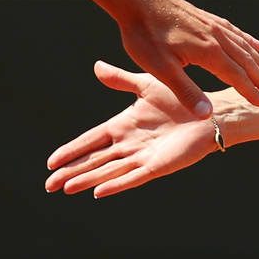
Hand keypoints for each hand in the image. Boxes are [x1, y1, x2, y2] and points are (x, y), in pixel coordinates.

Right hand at [45, 61, 219, 196]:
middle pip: (94, 160)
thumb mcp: (146, 86)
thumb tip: (97, 66)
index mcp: (122, 126)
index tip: (51, 162)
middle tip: (49, 185)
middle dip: (72, 171)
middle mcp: (128, 144)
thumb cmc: (180, 101)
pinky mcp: (157, 166)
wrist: (209, 115)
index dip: (72, 151)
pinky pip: (133, 176)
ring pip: (108, 171)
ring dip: (87, 180)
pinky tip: (98, 192)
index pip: (90, 140)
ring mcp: (141, 156)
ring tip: (66, 188)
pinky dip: (116, 184)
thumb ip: (121, 80)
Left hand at [115, 0, 258, 116]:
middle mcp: (215, 36)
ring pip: (243, 46)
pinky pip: (233, 31)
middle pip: (246, 61)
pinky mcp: (204, 17)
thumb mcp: (160, 69)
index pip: (237, 76)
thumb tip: (207, 115)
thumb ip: (185, 91)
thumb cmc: (144, 35)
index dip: (251, 91)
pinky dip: (247, 40)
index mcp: (208, 52)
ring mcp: (211, 24)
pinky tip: (254, 44)